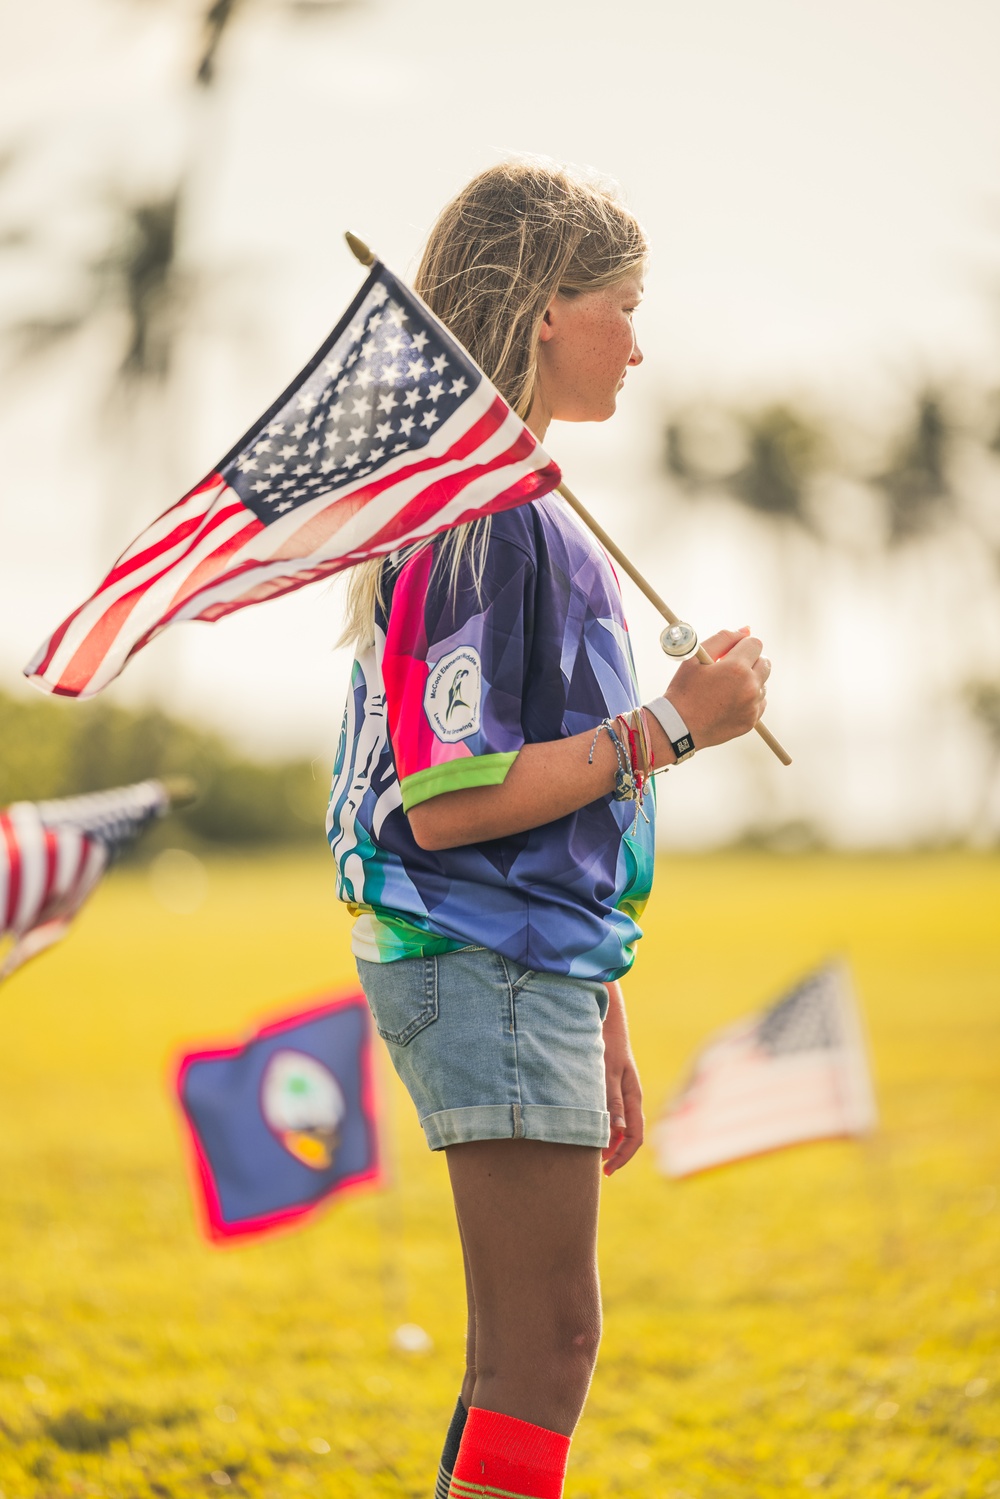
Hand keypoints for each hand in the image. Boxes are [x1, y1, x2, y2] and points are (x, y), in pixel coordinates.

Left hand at [601, 983, 643, 1176]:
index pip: (635, 1136)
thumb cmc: (607, 1044)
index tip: (606, 1170)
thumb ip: (611, 1100)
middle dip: (617, 1154)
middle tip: (599, 1171)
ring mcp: (623, 1092)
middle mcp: (631, 1097)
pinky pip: (614, 1114)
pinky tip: (591, 1129)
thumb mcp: (607, 1072)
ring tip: (591, 1155)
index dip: (623, 1156)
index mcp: (633, 1097)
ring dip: (610, 1142)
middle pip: (630, 1135)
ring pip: (622, 1126)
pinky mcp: (613, 1085)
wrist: (607, 1019)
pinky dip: (606, 1127)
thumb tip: (617, 1131)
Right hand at [663, 626, 770, 750]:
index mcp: (736, 668)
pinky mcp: (751, 720)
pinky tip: (729, 701)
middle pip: (765, 662)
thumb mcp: (696, 657)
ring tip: (726, 689)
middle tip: (730, 670)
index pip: (755, 644)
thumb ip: (723, 639)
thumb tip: (746, 630)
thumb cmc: (684, 690)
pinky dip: (749, 699)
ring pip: (763, 683)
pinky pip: (760, 702)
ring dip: (750, 681)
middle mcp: (750, 686)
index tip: (730, 654)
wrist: (679, 727)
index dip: (742, 645)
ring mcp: (752, 705)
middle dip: (750, 661)